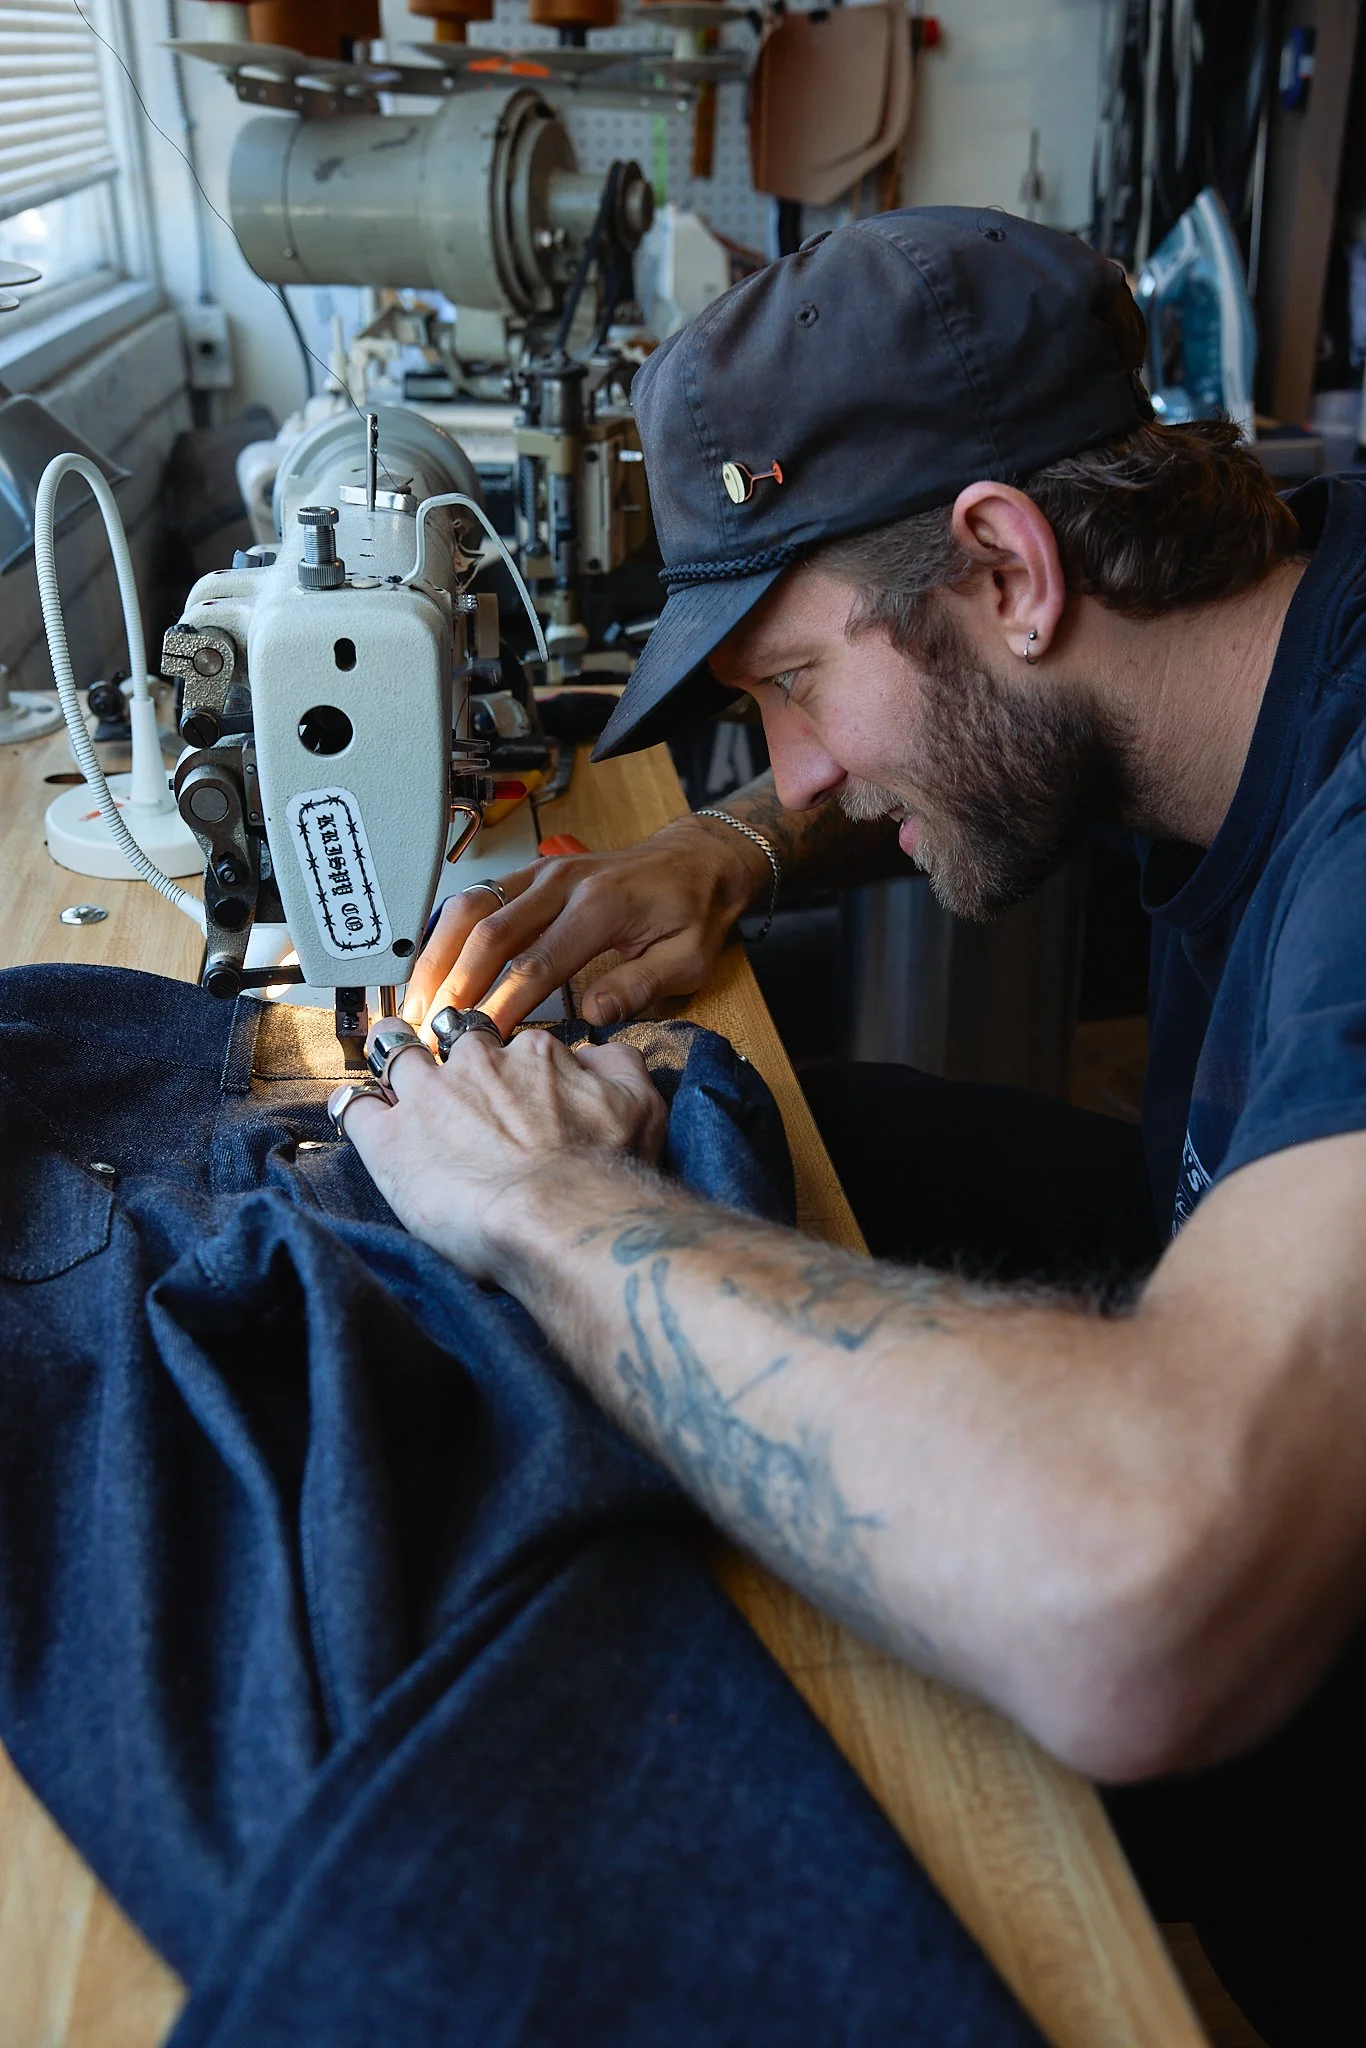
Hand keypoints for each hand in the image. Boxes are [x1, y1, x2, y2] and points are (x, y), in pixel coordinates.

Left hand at [344, 1028, 667, 1283]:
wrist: (564, 1218)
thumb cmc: (606, 1173)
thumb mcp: (641, 1105)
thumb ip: (618, 1065)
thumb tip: (598, 1052)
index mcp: (534, 1054)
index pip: (510, 1043)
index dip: (507, 1066)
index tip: (508, 1090)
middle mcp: (478, 1062)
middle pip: (451, 1036)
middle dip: (446, 1050)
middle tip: (450, 1082)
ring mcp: (428, 1095)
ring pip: (393, 1051)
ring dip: (390, 1059)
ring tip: (390, 1078)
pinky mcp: (389, 1138)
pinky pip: (356, 1107)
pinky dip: (358, 1111)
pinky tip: (365, 1120)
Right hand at [401, 817, 769, 1037]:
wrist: (699, 860)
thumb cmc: (692, 912)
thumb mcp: (688, 959)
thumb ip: (639, 986)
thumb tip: (592, 1016)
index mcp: (600, 906)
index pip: (535, 963)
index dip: (501, 1005)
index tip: (478, 1040)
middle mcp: (561, 883)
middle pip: (488, 933)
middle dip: (453, 984)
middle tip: (429, 1028)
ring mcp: (541, 874)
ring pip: (470, 908)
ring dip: (437, 956)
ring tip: (416, 1001)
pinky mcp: (531, 874)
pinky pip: (476, 897)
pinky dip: (445, 931)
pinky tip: (429, 966)